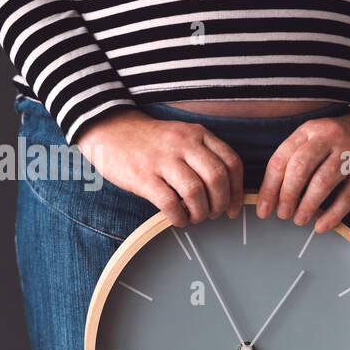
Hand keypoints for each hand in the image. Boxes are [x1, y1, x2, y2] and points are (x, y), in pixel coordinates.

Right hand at [76, 108, 244, 226]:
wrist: (111, 130)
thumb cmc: (150, 141)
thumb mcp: (182, 135)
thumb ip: (204, 153)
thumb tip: (226, 189)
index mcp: (197, 134)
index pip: (231, 162)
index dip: (238, 190)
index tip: (234, 207)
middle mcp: (182, 144)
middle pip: (217, 178)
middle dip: (221, 204)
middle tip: (215, 214)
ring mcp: (162, 159)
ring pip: (195, 192)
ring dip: (200, 212)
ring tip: (195, 217)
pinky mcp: (143, 176)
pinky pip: (169, 203)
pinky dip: (179, 217)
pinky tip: (178, 219)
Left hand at [256, 115, 349, 232]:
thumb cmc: (341, 142)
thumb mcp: (316, 138)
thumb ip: (295, 160)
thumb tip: (272, 196)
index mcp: (309, 130)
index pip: (281, 159)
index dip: (269, 187)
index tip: (264, 209)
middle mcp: (328, 137)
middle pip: (300, 168)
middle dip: (287, 195)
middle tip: (282, 214)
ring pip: (322, 182)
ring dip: (307, 205)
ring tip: (299, 220)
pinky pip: (348, 196)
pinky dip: (333, 214)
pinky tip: (322, 226)